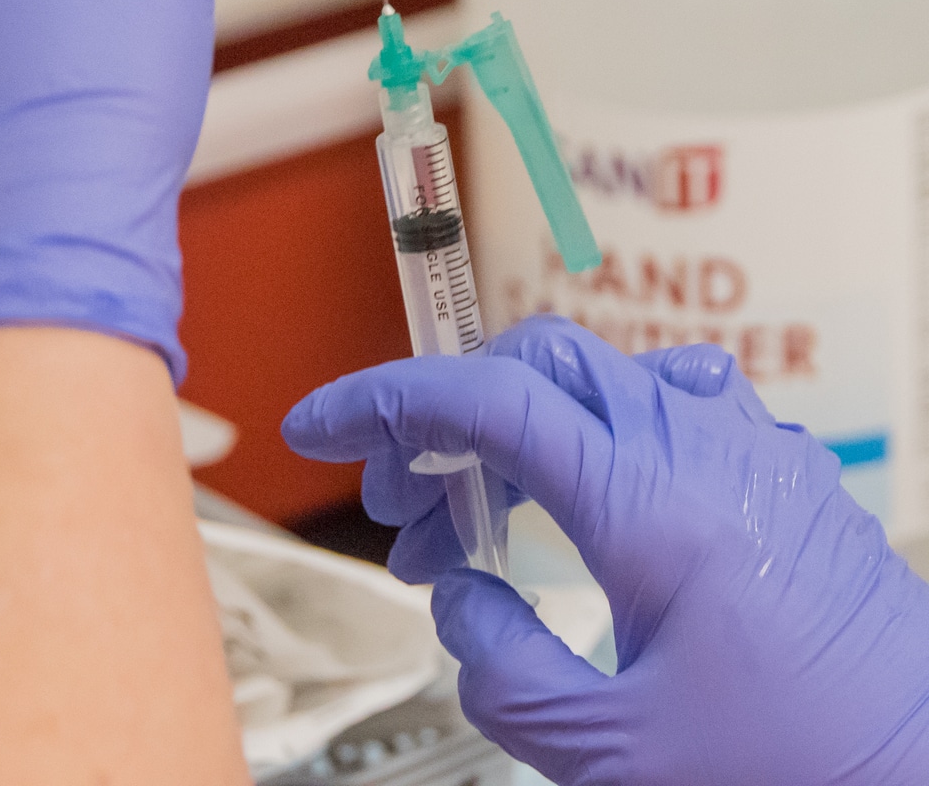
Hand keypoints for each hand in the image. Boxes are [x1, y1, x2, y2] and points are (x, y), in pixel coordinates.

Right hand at [282, 316, 928, 784]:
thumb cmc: (794, 777)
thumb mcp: (610, 750)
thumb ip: (502, 661)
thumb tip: (460, 594)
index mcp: (651, 500)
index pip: (486, 401)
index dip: (383, 402)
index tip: (316, 427)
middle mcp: (699, 445)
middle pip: (533, 365)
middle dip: (444, 417)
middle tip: (400, 508)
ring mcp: (747, 446)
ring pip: (593, 380)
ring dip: (513, 431)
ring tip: (477, 532)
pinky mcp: (777, 469)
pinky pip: (661, 405)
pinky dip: (586, 435)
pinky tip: (576, 508)